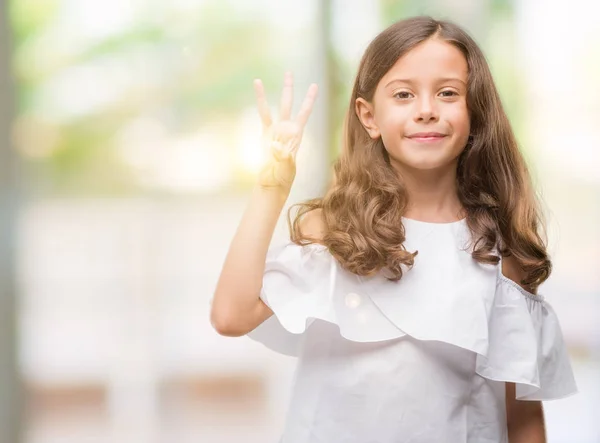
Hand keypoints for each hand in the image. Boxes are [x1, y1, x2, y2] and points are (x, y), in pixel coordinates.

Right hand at [254, 72, 317, 191]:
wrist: (273, 182)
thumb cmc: (283, 176)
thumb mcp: (286, 165)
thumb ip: (284, 154)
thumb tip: (278, 144)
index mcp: (295, 135)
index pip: (304, 112)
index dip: (309, 99)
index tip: (314, 85)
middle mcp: (286, 129)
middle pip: (289, 104)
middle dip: (289, 88)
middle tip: (288, 72)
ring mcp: (275, 130)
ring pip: (273, 107)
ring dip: (269, 94)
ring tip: (260, 79)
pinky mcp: (264, 135)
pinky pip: (261, 116)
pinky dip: (259, 102)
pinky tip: (255, 90)